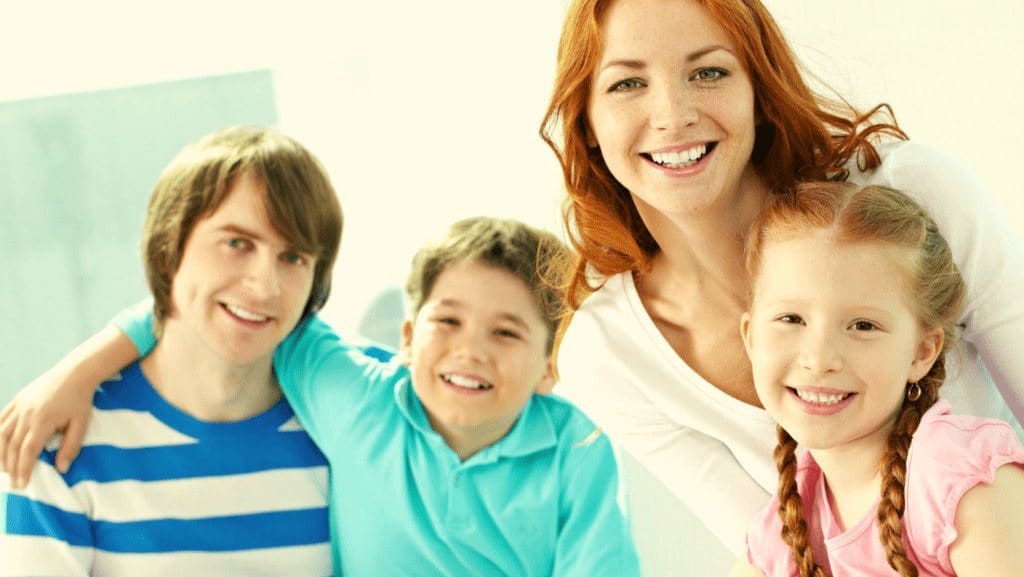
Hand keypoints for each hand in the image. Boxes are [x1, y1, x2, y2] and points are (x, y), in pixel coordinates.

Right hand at [0, 367, 92, 489]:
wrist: (75, 373)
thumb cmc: (80, 400)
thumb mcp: (81, 424)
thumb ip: (71, 447)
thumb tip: (62, 469)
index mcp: (43, 421)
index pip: (28, 451)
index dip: (23, 469)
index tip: (22, 484)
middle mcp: (26, 414)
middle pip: (11, 446)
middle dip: (10, 467)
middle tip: (13, 483)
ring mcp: (19, 406)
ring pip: (1, 434)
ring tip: (3, 470)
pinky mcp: (17, 400)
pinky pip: (0, 418)